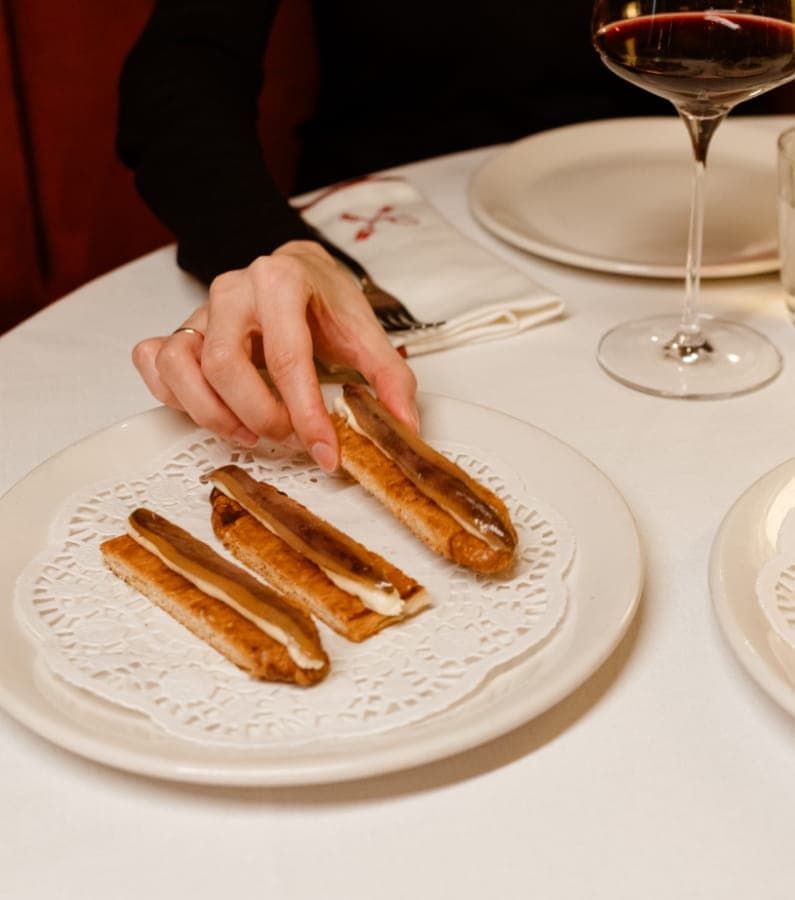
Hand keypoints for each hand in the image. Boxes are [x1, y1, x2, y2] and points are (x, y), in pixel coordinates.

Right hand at [132, 240, 417, 469]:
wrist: (296, 270)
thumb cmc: (326, 301)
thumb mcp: (366, 333)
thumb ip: (390, 378)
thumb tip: (404, 428)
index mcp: (281, 283)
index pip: (288, 358)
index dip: (307, 414)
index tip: (325, 451)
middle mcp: (234, 291)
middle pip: (226, 366)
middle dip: (261, 416)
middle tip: (290, 439)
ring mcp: (200, 309)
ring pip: (181, 365)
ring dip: (211, 413)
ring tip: (249, 433)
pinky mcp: (180, 328)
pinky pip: (154, 361)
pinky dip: (172, 394)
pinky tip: (208, 409)